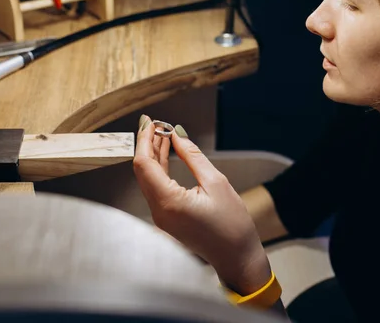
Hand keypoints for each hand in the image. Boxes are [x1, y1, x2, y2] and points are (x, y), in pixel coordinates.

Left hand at [133, 115, 271, 294]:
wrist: (237, 257)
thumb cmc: (232, 225)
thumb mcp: (216, 182)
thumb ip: (192, 156)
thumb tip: (177, 135)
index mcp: (168, 202)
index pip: (143, 164)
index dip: (144, 139)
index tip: (150, 121)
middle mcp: (158, 211)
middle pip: (143, 170)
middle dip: (148, 144)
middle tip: (157, 123)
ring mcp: (160, 216)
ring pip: (148, 178)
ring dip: (154, 155)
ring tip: (163, 133)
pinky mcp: (166, 217)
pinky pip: (156, 188)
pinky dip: (159, 169)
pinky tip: (166, 153)